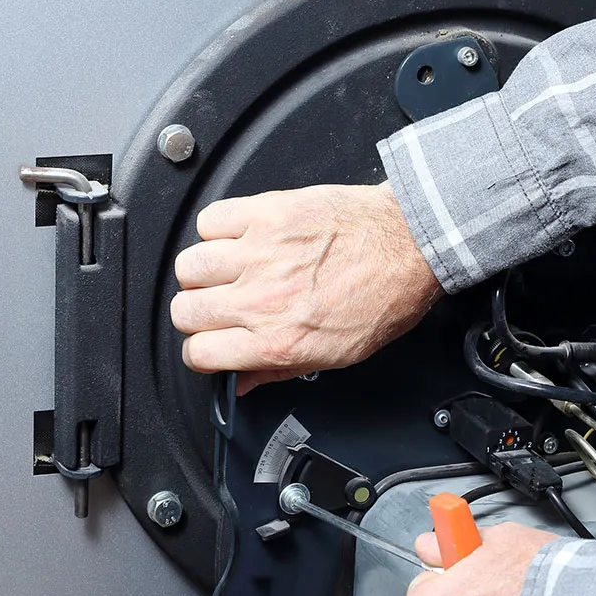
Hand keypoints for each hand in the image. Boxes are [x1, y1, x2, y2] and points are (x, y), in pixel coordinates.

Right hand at [171, 183, 441, 393]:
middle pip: (184, 311)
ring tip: (227, 271)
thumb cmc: (384, 296)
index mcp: (277, 340)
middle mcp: (261, 299)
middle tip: (219, 308)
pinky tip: (238, 237)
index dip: (200, 352)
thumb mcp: (336, 355)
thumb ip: (279, 370)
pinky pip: (211, 220)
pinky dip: (218, 229)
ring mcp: (260, 253)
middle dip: (196, 314)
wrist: (410, 244)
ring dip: (203, 272)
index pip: (199, 354)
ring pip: (189, 267)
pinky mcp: (266, 213)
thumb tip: (243, 382)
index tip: (211, 343)